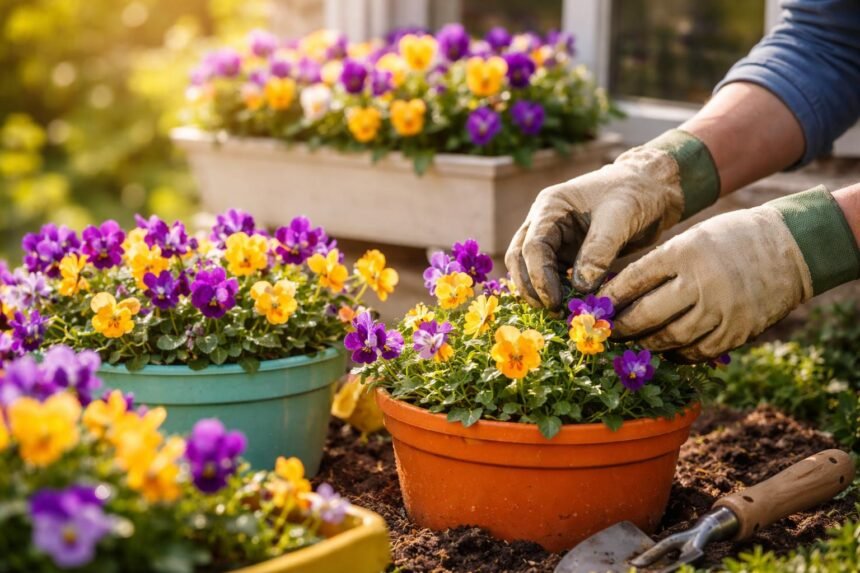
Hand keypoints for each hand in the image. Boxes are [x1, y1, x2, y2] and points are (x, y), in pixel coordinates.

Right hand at [505, 130, 718, 308]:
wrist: (652, 188)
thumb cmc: (636, 194)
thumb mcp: (620, 217)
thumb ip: (599, 250)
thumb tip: (580, 287)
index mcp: (550, 207)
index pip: (531, 247)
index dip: (539, 277)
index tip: (555, 301)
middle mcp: (544, 222)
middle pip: (520, 259)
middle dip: (531, 288)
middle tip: (553, 311)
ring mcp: (553, 238)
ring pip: (529, 269)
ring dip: (539, 292)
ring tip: (560, 313)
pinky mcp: (567, 253)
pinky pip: (551, 276)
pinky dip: (555, 292)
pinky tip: (569, 306)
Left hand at [600, 186, 858, 360]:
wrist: (790, 248)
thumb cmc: (729, 240)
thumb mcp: (691, 238)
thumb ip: (657, 264)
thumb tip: (615, 291)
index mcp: (685, 253)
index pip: (635, 279)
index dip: (611, 297)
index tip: (597, 306)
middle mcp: (701, 282)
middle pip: (648, 315)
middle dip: (622, 327)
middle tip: (607, 332)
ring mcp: (721, 310)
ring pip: (670, 338)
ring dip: (647, 343)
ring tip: (633, 341)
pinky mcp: (738, 332)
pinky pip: (698, 351)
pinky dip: (677, 354)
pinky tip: (666, 349)